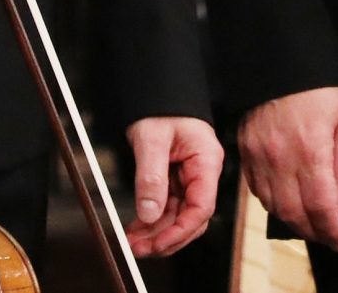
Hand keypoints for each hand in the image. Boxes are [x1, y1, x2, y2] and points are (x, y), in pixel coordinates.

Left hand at [123, 115, 221, 257]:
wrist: (155, 90)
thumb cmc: (161, 105)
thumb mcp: (151, 139)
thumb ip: (151, 177)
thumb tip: (149, 214)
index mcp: (206, 161)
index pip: (202, 206)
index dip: (180, 230)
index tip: (158, 243)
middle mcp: (202, 172)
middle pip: (191, 217)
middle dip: (165, 237)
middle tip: (138, 249)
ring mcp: (189, 177)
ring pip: (177, 216)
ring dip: (155, 232)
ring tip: (131, 242)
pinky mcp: (176, 178)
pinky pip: (167, 206)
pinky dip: (151, 219)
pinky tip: (135, 228)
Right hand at [236, 86, 337, 251]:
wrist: (279, 63)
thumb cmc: (318, 90)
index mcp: (312, 150)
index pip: (321, 206)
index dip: (331, 230)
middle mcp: (281, 159)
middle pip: (294, 213)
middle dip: (312, 232)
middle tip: (326, 236)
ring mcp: (259, 156)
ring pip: (273, 206)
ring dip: (292, 221)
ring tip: (309, 222)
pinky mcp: (245, 151)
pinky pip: (256, 190)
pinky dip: (272, 204)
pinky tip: (286, 202)